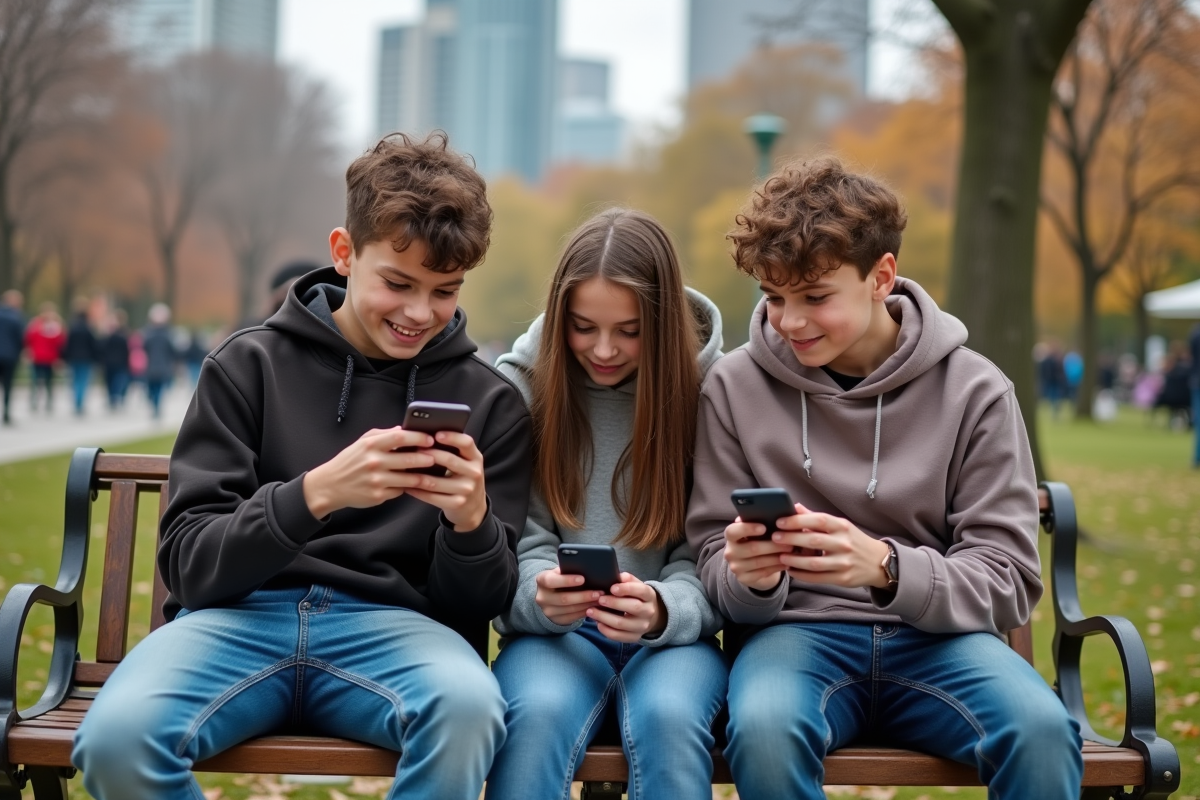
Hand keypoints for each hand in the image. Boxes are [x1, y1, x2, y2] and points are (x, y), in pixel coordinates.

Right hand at [302, 427, 436, 516]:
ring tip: (431, 473)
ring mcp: (377, 480)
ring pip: (409, 478)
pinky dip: (407, 488)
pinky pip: (400, 491)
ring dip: (423, 476)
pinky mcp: (378, 496)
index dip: (418, 437)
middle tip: (437, 457)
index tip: (430, 439)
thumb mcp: (362, 443)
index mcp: (371, 445)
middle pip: (409, 458)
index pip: (400, 437)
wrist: (330, 485)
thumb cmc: (349, 461)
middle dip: (427, 458)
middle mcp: (374, 462)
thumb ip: (382, 435)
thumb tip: (403, 429)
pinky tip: (414, 485)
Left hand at [403, 430, 487, 530]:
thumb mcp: (465, 463)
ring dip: (417, 475)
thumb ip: (453, 451)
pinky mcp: (457, 503)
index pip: (467, 442)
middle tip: (413, 450)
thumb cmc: (462, 478)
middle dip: (429, 454)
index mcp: (475, 458)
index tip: (436, 434)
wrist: (473, 506)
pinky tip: (407, 486)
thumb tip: (425, 436)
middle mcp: (474, 472)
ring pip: (436, 481)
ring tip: (404, 468)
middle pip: (450, 460)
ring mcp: (467, 489)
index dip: (452, 437)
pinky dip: (417, 491)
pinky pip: (432, 497)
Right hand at [534, 568, 601, 625]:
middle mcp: (542, 597)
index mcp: (541, 580)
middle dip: (583, 596)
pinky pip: (573, 617)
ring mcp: (548, 611)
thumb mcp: (558, 572)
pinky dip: (585, 611)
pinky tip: (595, 606)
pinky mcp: (557, 620)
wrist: (548, 596)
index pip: (551, 581)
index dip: (567, 580)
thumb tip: (587, 568)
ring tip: (600, 599)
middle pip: (564, 598)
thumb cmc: (558, 579)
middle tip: (599, 593)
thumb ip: (567, 570)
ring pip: (571, 609)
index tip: (583, 579)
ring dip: (587, 604)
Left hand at [586, 573, 666, 642]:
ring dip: (604, 617)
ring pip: (622, 624)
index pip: (641, 591)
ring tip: (591, 611)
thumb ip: (628, 579)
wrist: (650, 615)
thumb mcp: (636, 585)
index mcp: (649, 596)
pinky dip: (606, 630)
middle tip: (599, 599)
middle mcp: (648, 612)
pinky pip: (618, 636)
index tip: (612, 588)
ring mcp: (642, 626)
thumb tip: (619, 577)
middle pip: (633, 608)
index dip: (626, 589)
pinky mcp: (635, 637)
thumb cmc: (637, 597)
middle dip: (614, 603)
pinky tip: (597, 623)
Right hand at [723, 513, 795, 591]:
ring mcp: (736, 567)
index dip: (748, 529)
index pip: (733, 531)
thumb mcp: (758, 529)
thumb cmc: (758, 539)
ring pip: (759, 562)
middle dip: (773, 545)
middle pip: (752, 548)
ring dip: (777, 557)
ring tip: (791, 552)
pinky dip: (776, 567)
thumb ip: (766, 518)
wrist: (751, 563)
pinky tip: (787, 562)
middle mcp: (730, 551)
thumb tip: (792, 508)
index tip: (764, 527)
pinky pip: (763, 573)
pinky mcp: (744, 578)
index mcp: (731, 535)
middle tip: (789, 542)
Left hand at [772, 504, 891, 588]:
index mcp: (842, 527)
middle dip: (791, 539)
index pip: (818, 520)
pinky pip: (818, 578)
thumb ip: (816, 517)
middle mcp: (844, 543)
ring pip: (814, 562)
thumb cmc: (853, 540)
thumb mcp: (839, 525)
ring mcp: (844, 562)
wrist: (878, 562)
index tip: (780, 522)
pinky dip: (802, 575)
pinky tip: (791, 570)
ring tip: (780, 556)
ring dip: (794, 559)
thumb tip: (795, 506)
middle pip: (813, 540)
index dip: (797, 520)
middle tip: (775, 538)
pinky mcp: (843, 578)